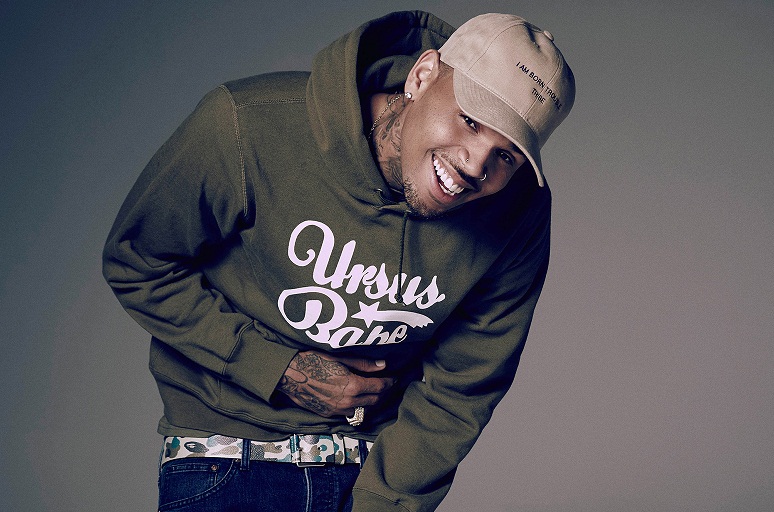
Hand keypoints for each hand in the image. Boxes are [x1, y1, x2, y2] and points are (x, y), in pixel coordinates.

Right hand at [277, 350, 393, 417]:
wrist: (288, 375)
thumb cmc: (311, 361)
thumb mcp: (339, 358)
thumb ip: (363, 364)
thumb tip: (383, 365)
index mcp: (352, 386)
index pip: (380, 387)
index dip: (390, 382)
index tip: (395, 378)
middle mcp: (347, 402)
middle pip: (375, 401)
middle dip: (385, 394)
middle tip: (390, 385)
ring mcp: (337, 411)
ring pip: (364, 411)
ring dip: (374, 403)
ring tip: (378, 393)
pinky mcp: (328, 414)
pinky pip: (350, 415)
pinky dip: (359, 408)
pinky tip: (360, 401)